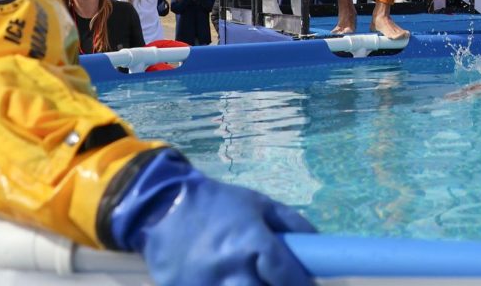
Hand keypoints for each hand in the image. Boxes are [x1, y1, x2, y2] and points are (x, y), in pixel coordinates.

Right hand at [108, 150, 314, 285]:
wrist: (162, 207)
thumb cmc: (218, 205)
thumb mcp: (259, 204)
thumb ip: (291, 223)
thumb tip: (317, 243)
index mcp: (251, 241)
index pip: (285, 273)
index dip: (303, 285)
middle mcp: (230, 267)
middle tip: (284, 285)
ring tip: (256, 283)